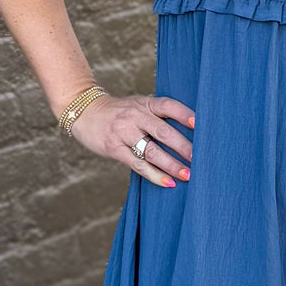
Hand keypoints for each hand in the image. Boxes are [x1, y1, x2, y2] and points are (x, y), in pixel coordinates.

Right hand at [70, 92, 194, 187]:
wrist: (85, 112)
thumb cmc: (119, 112)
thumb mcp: (138, 105)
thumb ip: (157, 115)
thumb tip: (189, 131)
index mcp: (145, 104)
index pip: (168, 106)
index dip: (184, 114)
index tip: (199, 124)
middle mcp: (135, 116)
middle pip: (163, 132)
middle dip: (183, 147)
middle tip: (200, 160)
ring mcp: (124, 133)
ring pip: (152, 151)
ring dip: (172, 165)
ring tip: (187, 175)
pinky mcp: (115, 149)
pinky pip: (138, 164)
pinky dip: (154, 175)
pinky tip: (167, 182)